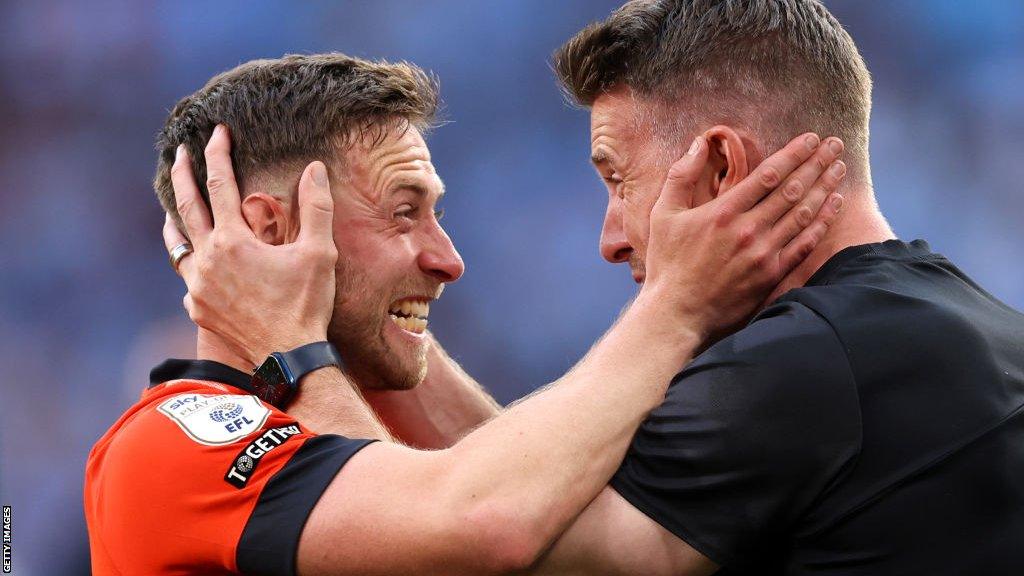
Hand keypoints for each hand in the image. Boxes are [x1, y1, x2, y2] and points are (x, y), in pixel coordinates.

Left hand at [163, 124, 337, 366]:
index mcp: (233, 239)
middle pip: (186, 206)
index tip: (217, 132)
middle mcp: (208, 259)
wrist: (288, 356)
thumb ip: (316, 207)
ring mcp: (198, 286)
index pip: (220, 183)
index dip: (219, 153)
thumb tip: (314, 168)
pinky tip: (195, 268)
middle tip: (180, 152)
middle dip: (184, 174)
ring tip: (171, 210)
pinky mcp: (198, 310)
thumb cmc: (306, 304)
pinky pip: (187, 281)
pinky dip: (190, 267)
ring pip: (177, 245)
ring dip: (174, 221)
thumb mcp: (319, 252)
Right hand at [642, 133, 845, 341]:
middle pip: (792, 189)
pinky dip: (822, 222)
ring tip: (839, 168)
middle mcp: (748, 230)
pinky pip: (804, 244)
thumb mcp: (663, 214)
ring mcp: (763, 254)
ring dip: (824, 187)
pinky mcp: (772, 275)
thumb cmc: (668, 263)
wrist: (678, 313)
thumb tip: (699, 142)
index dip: (794, 153)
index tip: (810, 138)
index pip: (768, 174)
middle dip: (816, 163)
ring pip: (803, 214)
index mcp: (723, 212)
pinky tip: (834, 205)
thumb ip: (680, 176)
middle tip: (835, 145)